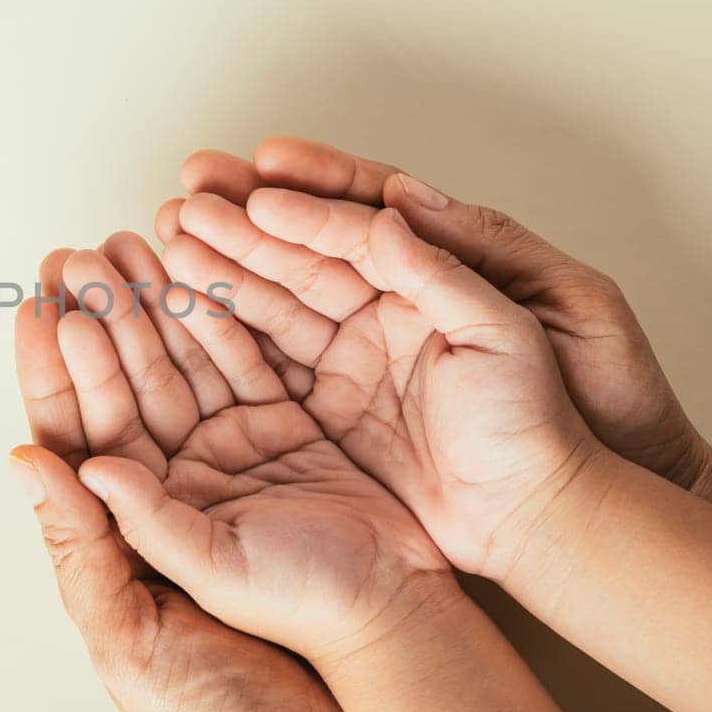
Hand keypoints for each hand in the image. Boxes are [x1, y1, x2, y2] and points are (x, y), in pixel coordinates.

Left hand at [13, 236, 411, 711]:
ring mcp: (226, 471)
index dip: (53, 366)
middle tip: (83, 255)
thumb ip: (82, 544)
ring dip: (158, 309)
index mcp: (112, 530)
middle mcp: (163, 492)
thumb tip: (26, 461)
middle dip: (101, 317)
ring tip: (137, 248)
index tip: (36, 304)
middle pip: (121, 387)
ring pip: (181, 371)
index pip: (70, 430)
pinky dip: (229, 329)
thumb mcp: (130, 634)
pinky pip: (250, 378)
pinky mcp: (288, 456)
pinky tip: (208, 282)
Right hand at [161, 187, 600, 575]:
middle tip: (191, 195)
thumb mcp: (508, 335)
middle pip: (306, 251)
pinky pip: (268, 355)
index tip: (257, 195)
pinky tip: (185, 300)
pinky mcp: (329, 401)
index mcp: (435, 277)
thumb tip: (392, 208)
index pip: (361, 228)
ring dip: (225, 265)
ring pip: (278, 296)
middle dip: (245, 221)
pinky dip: (226, 327)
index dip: (308, 207)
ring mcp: (353, 354)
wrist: (532, 516)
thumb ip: (446, 271)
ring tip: (172, 236)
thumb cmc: (539, 424)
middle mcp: (387, 306)